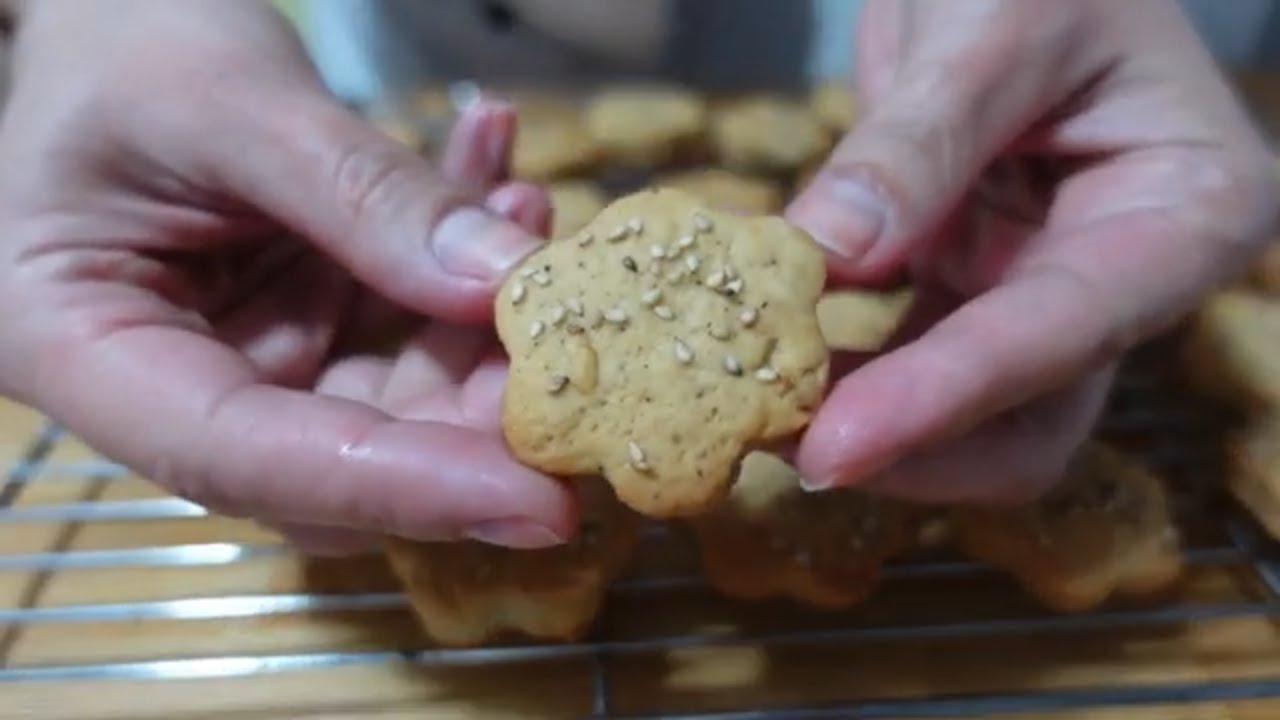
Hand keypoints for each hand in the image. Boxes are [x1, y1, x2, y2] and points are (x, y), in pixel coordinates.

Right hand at [0, 0, 575, 547]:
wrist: (105, 15)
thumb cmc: (120, 43)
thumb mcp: (230, 102)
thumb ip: (358, 196)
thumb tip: (499, 285)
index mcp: (89, 353)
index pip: (250, 463)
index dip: (399, 487)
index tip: (537, 502)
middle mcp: (171, 384)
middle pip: (339, 448)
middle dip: (470, 405)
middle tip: (570, 337)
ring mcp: (246, 355)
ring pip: (393, 395)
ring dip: (480, 320)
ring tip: (528, 214)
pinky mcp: (303, 321)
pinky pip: (402, 323)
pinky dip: (460, 265)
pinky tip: (502, 184)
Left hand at [788, 0, 1278, 501]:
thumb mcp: (992, 24)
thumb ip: (919, 141)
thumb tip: (830, 252)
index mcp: (1187, 211)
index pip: (1065, 330)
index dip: (946, 396)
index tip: (835, 446)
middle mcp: (1128, 278)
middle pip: (1032, 420)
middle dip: (911, 447)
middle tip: (786, 448)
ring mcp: (1048, 291)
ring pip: (966, 416)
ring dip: (864, 423)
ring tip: (758, 417)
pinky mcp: (976, 289)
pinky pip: (910, 362)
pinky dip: (844, 375)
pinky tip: (769, 366)